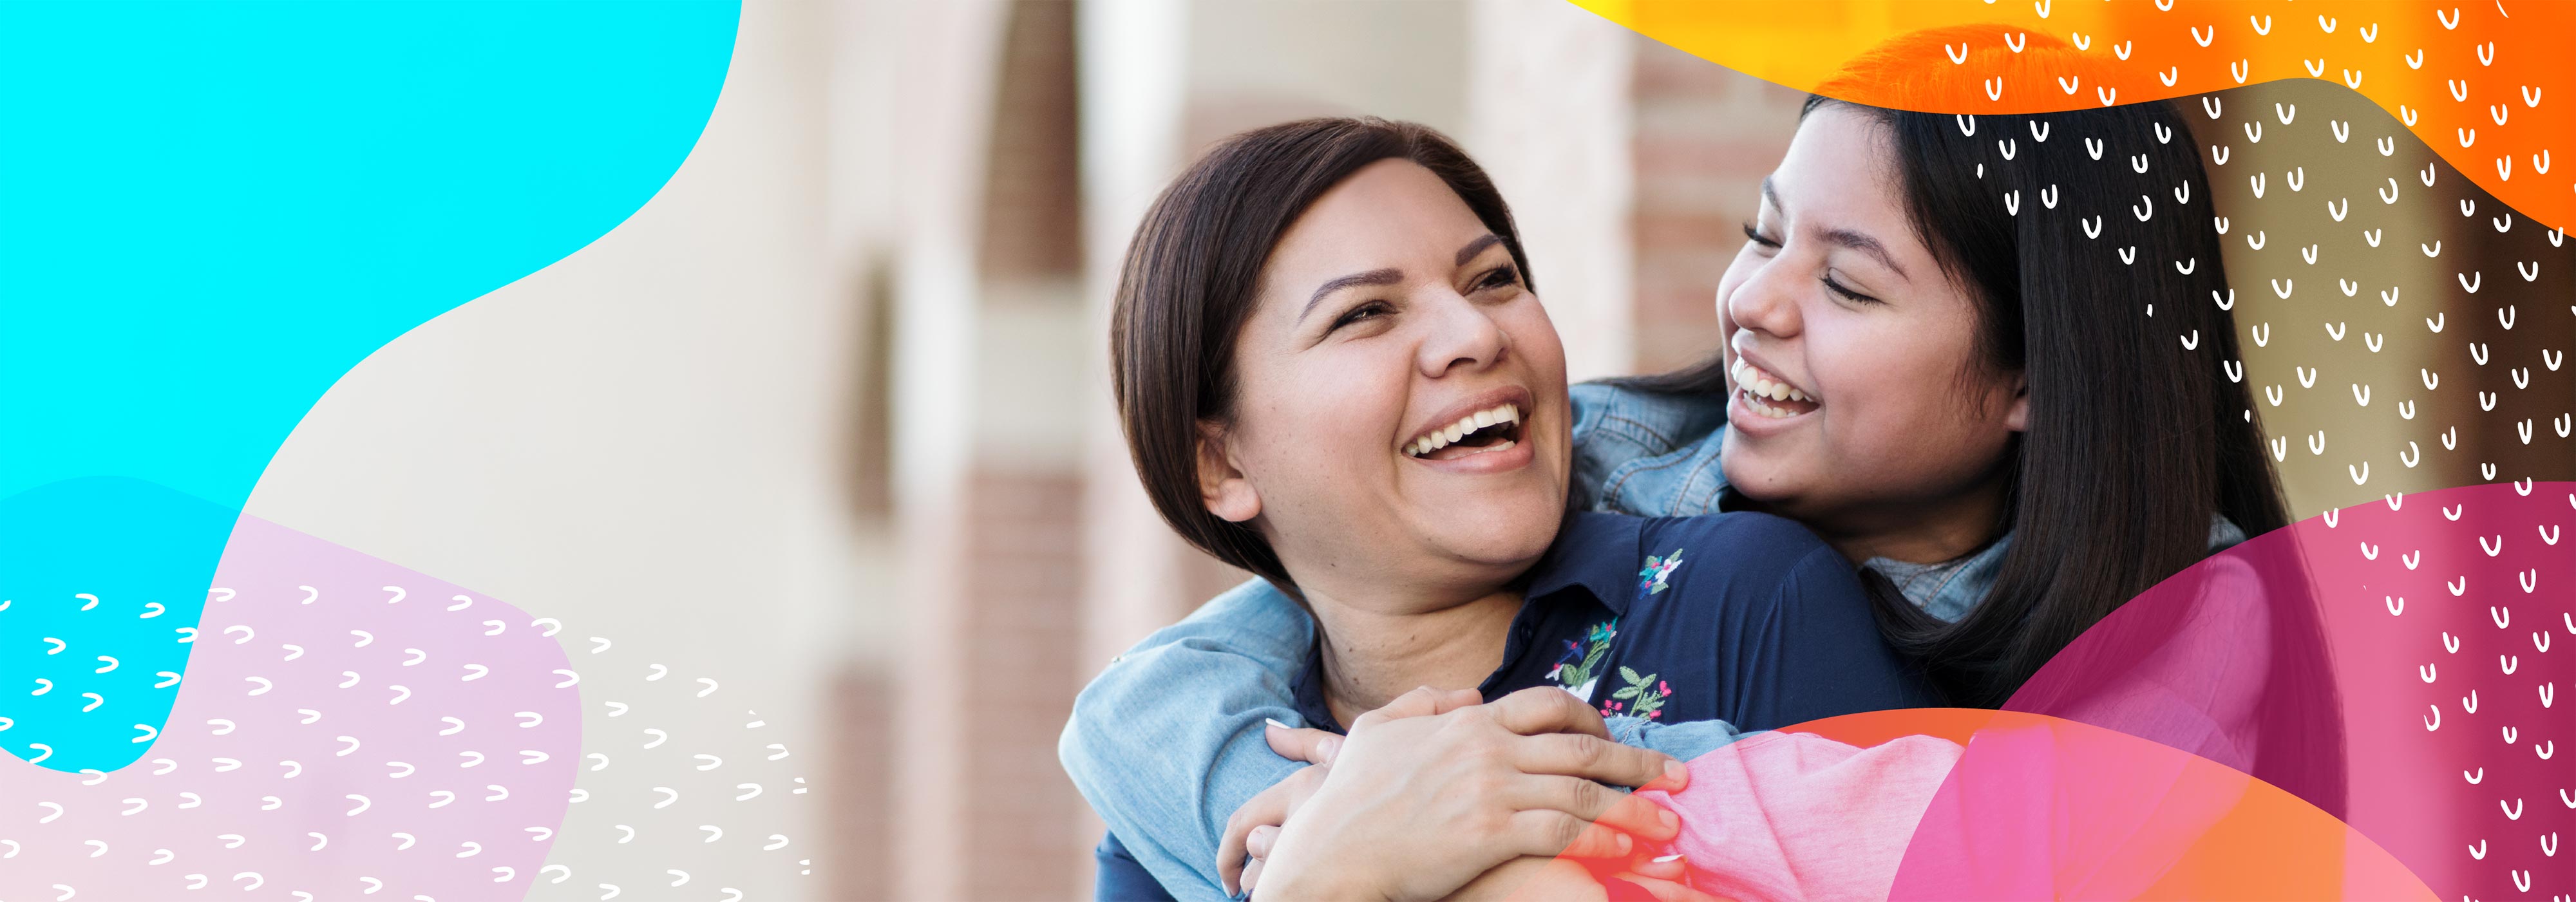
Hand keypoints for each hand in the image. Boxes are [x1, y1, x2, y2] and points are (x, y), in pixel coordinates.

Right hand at [1233, 686, 1690, 900]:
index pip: (1548, 705)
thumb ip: (1422, 705)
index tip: (1618, 739)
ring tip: (1670, 822)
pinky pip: (1565, 832)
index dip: (1593, 721)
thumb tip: (1467, 697)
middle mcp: (1485, 747)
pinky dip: (1605, 840)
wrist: (1330, 853)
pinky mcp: (1491, 833)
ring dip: (1636, 806)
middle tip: (1675, 774)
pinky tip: (1630, 851)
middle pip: (1581, 747)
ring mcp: (1490, 788)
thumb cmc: (1346, 800)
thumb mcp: (1375, 732)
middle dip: (1637, 761)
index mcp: (1466, 722)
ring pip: (1584, 790)